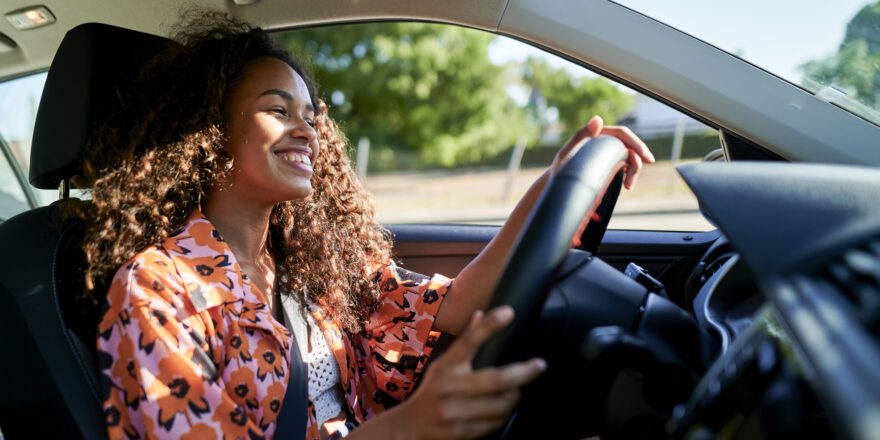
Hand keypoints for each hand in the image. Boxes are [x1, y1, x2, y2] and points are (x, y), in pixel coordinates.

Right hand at [395, 306, 545, 439]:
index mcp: (446, 366)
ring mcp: (456, 411)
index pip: (469, 341)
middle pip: (497, 379)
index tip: (509, 312)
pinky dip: (505, 414)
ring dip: (516, 396)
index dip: (489, 325)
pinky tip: (505, 408)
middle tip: (539, 365)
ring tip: (518, 389)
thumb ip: (464, 342)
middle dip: (524, 372)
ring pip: (501, 404)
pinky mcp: (462, 432)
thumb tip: (480, 314)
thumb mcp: (443, 365)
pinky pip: (495, 423)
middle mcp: (450, 387)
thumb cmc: (432, 391)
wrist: (409, 428)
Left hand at [550, 115, 654, 188]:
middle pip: (630, 146)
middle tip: (636, 178)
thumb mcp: (568, 151)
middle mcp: (606, 142)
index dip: (636, 143)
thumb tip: (598, 119)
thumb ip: (582, 134)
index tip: (645, 157)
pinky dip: (630, 175)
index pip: (623, 134)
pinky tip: (626, 184)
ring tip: (628, 186)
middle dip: (639, 159)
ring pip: (630, 158)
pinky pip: (626, 166)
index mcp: (599, 134)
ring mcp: (609, 153)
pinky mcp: (611, 164)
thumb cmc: (562, 166)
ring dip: (634, 171)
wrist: (558, 181)